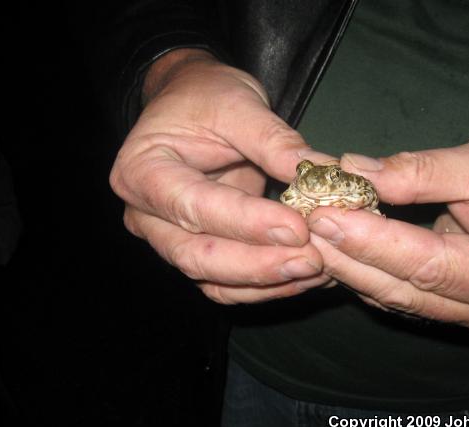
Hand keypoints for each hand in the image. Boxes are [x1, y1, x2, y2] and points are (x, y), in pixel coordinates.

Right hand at [110, 49, 332, 303]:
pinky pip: (227, 284)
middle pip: (197, 256)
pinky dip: (265, 287)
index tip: (298, 227)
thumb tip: (326, 175)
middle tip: (313, 259)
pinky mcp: (198, 252)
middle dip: (258, 264)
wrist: (191, 106)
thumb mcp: (238, 104)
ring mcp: (169, 239)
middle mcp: (147, 215)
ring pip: (213, 279)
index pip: (193, 206)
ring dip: (266, 281)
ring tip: (317, 270)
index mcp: (142, 172)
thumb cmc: (205, 98)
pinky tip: (304, 277)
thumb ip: (275, 142)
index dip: (246, 222)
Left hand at [308, 133, 468, 335]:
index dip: (373, 240)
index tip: (326, 215)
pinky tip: (335, 248)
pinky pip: (397, 294)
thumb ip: (419, 171)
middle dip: (348, 256)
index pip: (430, 263)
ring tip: (309, 233)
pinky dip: (363, 271)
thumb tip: (352, 170)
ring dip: (348, 266)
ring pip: (395, 297)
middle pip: (405, 288)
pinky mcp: (449, 309)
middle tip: (304, 224)